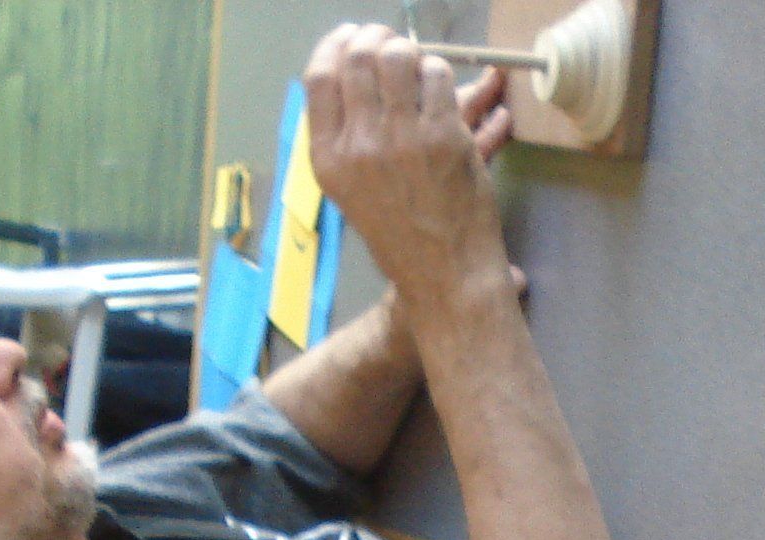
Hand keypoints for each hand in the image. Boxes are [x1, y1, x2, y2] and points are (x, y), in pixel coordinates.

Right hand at [305, 24, 512, 312]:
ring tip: (420, 66)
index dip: (337, 45)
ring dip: (412, 52)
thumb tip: (354, 73)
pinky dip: (441, 74)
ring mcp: (401, 140)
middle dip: (377, 38)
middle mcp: (358, 147)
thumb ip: (346, 136)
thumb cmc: (403, 237)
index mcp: (328, 160)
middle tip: (393, 43)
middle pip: (358, 57)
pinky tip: (443, 92)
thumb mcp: (353, 191)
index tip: (352, 36)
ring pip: (398, 58)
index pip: (318, 78)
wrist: (446, 278)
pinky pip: (437, 77)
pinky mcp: (443, 138)